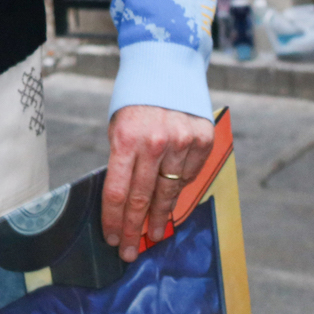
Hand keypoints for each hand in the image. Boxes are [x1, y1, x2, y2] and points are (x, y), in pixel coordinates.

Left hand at [101, 105, 214, 259]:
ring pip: (169, 191)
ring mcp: (182, 141)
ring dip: (161, 217)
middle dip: (134, 229)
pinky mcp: (203, 139)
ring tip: (155, 234)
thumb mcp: (118, 124)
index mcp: (126, 138)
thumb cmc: (136, 97)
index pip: (117, 191)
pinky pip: (190, 173)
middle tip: (129, 251)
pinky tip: (172, 195)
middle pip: (142, 199)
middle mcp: (155, 142)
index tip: (111, 238)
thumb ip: (122, 158)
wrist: (167, 62)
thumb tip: (123, 198)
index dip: (113, 220)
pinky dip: (180, 185)